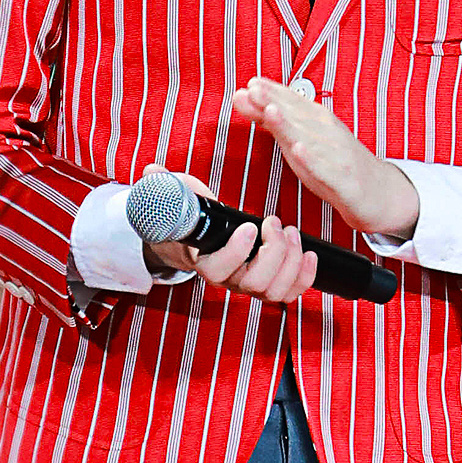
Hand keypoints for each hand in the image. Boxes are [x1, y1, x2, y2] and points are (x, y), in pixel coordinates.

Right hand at [142, 169, 317, 303]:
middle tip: (275, 222)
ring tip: (292, 232)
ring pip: (274, 291)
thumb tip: (152, 170)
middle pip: (254, 284)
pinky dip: (305, 277)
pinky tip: (309, 253)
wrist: (200, 238)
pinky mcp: (269, 282)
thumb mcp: (177, 198)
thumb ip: (165, 185)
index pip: (218, 270)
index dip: (237, 252)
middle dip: (273, 253)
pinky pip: (290, 291)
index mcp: (204, 261)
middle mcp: (228, 279)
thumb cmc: (191, 217)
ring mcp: (249, 284)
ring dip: (290, 261)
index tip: (250, 227)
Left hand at [231, 78, 419, 237]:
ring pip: (310, 138)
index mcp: (318, 121)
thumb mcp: (302, 139)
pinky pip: (326, 170)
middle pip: (297, 116)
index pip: (293, 102)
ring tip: (270, 112)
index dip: (272, 92)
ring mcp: (337, 155)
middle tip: (253, 90)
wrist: (379, 193)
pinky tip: (299, 150)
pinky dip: (312, 160)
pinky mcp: (344, 180)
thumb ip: (273, 120)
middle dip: (275, 102)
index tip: (251, 83)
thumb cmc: (335, 163)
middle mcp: (328, 133)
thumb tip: (244, 97)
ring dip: (289, 124)